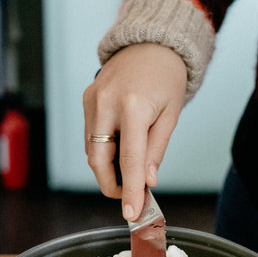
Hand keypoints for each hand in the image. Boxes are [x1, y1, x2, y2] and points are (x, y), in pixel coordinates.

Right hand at [82, 43, 186, 220]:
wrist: (151, 42)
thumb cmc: (166, 77)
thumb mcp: (171, 115)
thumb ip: (156, 150)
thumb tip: (147, 181)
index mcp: (133, 106)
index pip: (130, 160)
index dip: (130, 191)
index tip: (131, 214)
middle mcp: (106, 103)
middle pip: (100, 160)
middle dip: (112, 185)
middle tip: (130, 196)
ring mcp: (91, 100)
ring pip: (92, 151)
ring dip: (108, 169)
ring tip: (129, 173)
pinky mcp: (86, 100)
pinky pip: (90, 136)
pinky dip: (103, 151)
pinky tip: (120, 151)